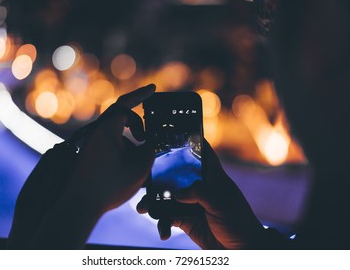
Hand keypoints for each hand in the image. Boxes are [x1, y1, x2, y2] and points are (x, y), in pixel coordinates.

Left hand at [8, 84, 155, 248]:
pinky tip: (124, 171)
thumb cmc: (109, 185)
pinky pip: (110, 145)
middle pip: (122, 119)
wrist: (80, 205)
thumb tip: (149, 143)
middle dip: (137, 127)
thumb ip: (150, 149)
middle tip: (146, 140)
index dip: (141, 94)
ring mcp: (91, 143)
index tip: (153, 88)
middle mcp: (96, 132)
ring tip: (134, 166)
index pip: (126, 103)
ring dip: (129, 145)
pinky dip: (121, 152)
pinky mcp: (89, 154)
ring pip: (117, 135)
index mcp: (107, 129)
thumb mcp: (140, 166)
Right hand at [137, 140, 266, 248]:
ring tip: (143, 208)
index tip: (175, 132)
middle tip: (144, 176)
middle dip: (159, 176)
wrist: (240, 250)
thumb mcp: (221, 203)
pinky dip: (162, 224)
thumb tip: (177, 193)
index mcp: (213, 178)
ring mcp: (191, 204)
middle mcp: (200, 188)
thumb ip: (199, 193)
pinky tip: (163, 232)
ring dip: (154, 202)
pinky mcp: (186, 220)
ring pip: (167, 197)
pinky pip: (168, 218)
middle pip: (177, 175)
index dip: (191, 141)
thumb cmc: (239, 223)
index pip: (203, 154)